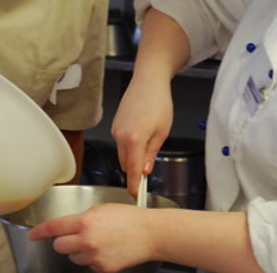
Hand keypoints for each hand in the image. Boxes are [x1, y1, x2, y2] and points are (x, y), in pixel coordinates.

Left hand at [28, 204, 154, 271]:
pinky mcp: (102, 268)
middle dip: (64, 241)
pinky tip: (106, 250)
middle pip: (59, 246)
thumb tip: (68, 226)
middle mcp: (87, 241)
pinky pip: (88, 265)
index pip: (54, 228)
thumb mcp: (101, 210)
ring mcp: (94, 257)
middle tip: (76, 236)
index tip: (32, 235)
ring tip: (98, 242)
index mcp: (85, 222)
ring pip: (73, 257)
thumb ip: (82, 218)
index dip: (39, 232)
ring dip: (79, 251)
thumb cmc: (129, 218)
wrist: (150, 234)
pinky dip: (93, 259)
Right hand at [111, 76, 172, 197]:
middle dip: (136, 169)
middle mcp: (120, 136)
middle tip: (150, 167)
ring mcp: (115, 130)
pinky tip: (142, 134)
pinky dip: (129, 146)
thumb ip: (151, 154)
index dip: (134, 186)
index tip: (136, 195)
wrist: (148, 81)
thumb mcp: (162, 132)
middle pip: (125, 164)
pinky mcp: (114, 125)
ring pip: (122, 154)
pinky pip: (120, 143)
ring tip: (149, 141)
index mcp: (134, 140)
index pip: (132, 171)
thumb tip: (145, 170)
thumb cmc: (158, 102)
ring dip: (133, 156)